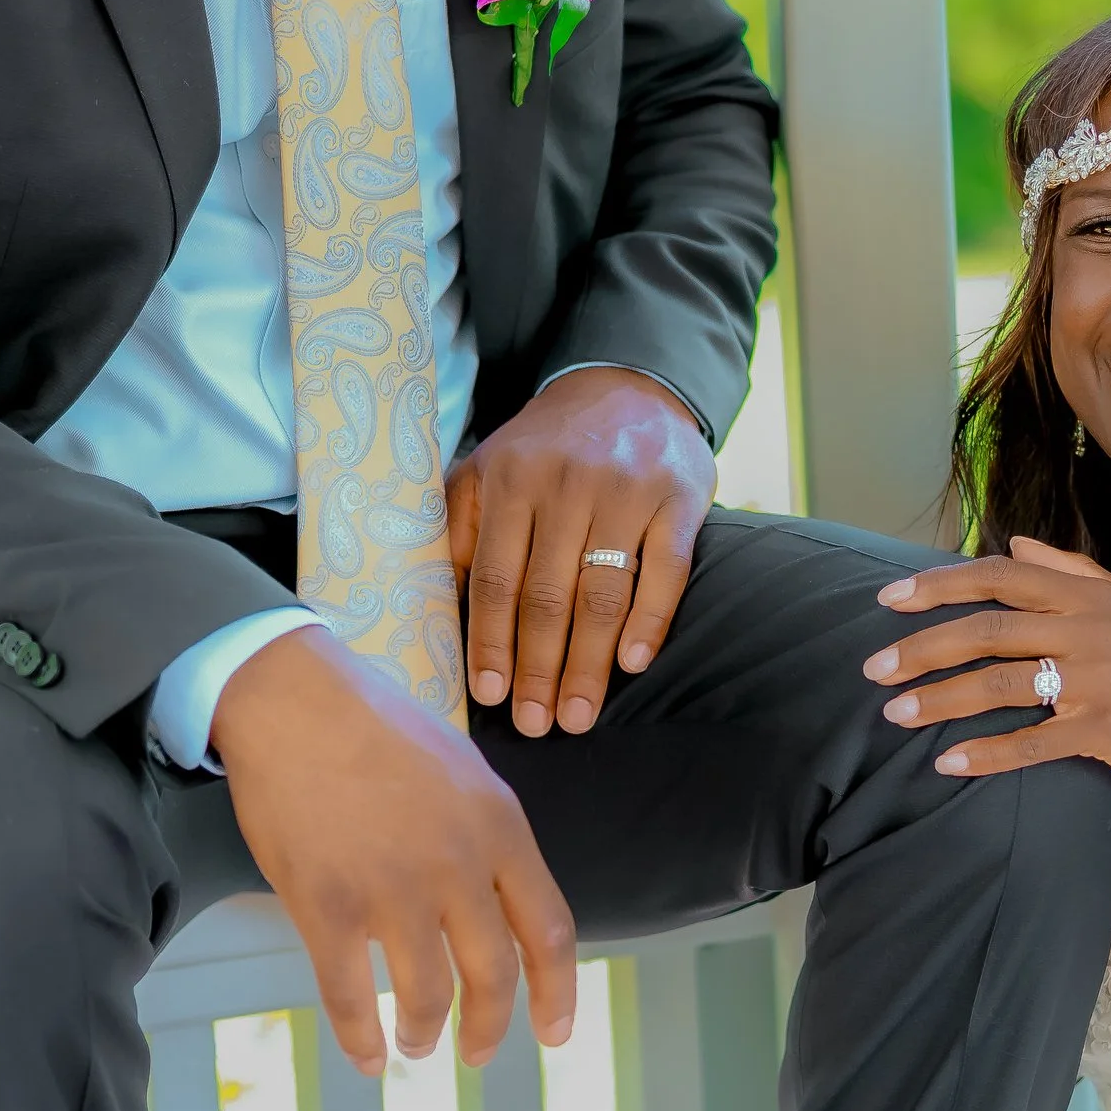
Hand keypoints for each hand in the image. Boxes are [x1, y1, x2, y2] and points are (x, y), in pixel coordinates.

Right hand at [211, 629, 574, 1075]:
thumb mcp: (464, 772)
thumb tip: (503, 905)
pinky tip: (365, 1056)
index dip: (559, 993)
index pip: (551, 930)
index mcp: (501, 829)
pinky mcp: (327, 903)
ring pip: (427, 994)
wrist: (292, 699)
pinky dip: (360, 1037)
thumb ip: (490, 839)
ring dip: (425, 1032)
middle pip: (494, 974)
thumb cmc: (376, 729)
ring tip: (416, 1044)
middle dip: (490, 1027)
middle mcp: (458, 864)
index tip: (555, 1034)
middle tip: (478, 1053)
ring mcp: (391, 887)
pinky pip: (349, 994)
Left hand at [448, 366, 713, 736]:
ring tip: (578, 715)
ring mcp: (625, 490)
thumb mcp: (486, 469)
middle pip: (547, 596)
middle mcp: (565, 484)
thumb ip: (459, 528)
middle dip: (538, 669)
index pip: (496, 578)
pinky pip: (666, 570)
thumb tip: (432, 611)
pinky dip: (650, 621)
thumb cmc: (545, 447)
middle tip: (536, 725)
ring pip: (602, 593)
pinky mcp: (678, 497)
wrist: (626, 384)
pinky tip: (633, 663)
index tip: (490, 697)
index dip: (491, 642)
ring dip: (589, 664)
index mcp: (509, 480)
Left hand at [863, 536, 1110, 795]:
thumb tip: (1017, 543)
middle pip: (988, 630)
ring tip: (895, 713)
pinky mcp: (1103, 730)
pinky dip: (987, 754)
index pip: (1002, 576)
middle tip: (874, 668)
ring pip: (1000, 684)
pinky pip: (1032, 742)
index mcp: (1089, 596)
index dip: (941, 584)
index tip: (891, 599)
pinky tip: (948, 763)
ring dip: (940, 700)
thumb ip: (1072, 570)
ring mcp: (1097, 680)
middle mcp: (1090, 630)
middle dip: (923, 648)